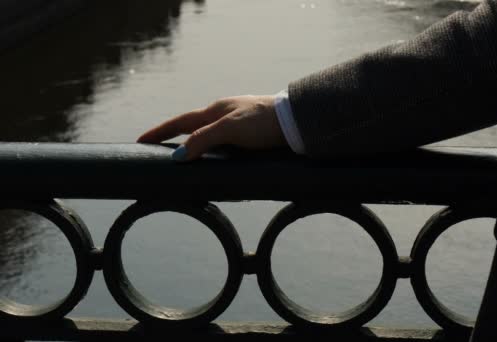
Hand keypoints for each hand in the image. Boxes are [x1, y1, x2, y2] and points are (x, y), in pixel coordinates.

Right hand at [137, 95, 286, 160]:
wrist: (297, 121)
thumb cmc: (264, 122)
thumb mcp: (230, 129)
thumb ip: (204, 139)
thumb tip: (178, 156)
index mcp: (216, 110)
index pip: (180, 122)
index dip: (160, 132)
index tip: (140, 141)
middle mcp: (224, 115)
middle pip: (192, 127)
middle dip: (174, 138)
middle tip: (157, 149)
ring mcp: (238, 124)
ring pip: (209, 135)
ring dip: (194, 145)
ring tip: (183, 159)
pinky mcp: (250, 134)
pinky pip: (224, 143)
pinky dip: (212, 150)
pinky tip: (216, 160)